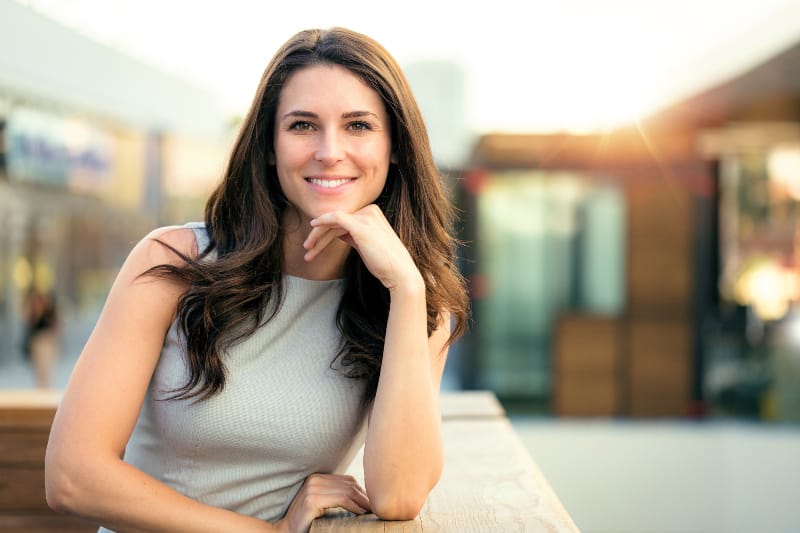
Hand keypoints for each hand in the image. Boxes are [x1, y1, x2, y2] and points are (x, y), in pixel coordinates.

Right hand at [278, 473, 370, 532]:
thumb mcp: (323, 505)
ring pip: (348, 490)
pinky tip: (361, 513)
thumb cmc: (308, 523)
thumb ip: (336, 497)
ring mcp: (313, 488)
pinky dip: (354, 506)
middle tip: (377, 509)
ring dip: (363, 502)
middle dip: (365, 496)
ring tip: (371, 512)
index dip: (363, 492)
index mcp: (318, 478)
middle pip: (350, 484)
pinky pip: (341, 499)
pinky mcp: (313, 500)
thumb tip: (365, 498)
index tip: (373, 504)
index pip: (348, 480)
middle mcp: (315, 480)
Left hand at [304, 205, 422, 290]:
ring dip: (317, 236)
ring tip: (307, 251)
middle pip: (336, 221)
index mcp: (373, 213)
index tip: (314, 246)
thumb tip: (336, 232)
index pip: (343, 220)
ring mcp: (366, 217)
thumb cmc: (384, 263)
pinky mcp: (361, 225)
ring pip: (333, 221)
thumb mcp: (366, 244)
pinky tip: (312, 226)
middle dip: (319, 235)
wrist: (400, 273)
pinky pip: (336, 218)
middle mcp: (370, 211)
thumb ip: (353, 234)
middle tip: (306, 248)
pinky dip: (322, 221)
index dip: (326, 232)